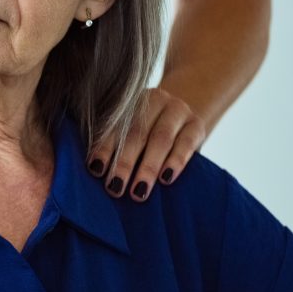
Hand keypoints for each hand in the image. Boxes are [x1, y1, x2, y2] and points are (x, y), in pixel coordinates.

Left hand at [88, 87, 206, 201]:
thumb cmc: (148, 130)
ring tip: (139, 191)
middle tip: (115, 187)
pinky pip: (185, 144)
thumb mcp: (132, 129)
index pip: (115, 126)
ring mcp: (178, 111)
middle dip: (124, 163)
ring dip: (148, 167)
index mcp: (132, 100)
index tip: (95, 170)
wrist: (183, 117)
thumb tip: (96, 171)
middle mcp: (156, 100)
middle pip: (137, 133)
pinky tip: (166, 179)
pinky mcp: (197, 125)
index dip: (104, 148)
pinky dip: (175, 162)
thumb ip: (117, 143)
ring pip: (161, 139)